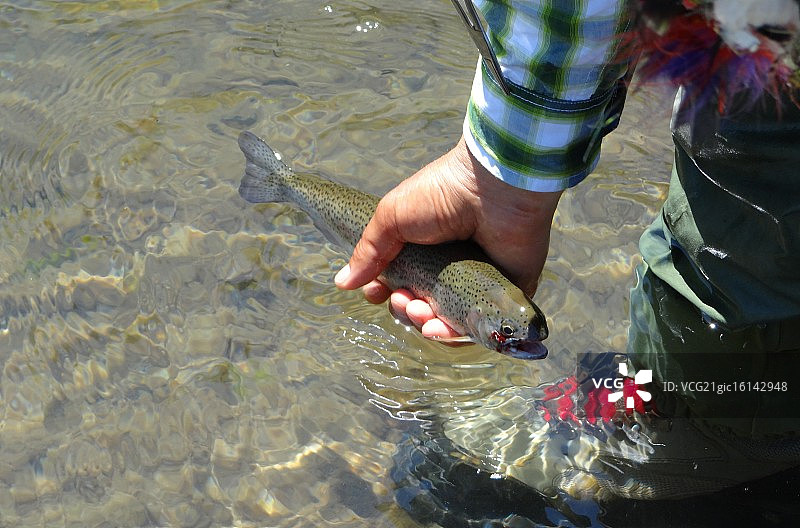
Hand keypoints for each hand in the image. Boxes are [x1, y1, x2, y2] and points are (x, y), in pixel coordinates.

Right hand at [335, 136, 561, 338]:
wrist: (492, 188)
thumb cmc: (442, 193)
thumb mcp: (393, 217)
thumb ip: (369, 251)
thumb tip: (342, 282)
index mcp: (425, 247)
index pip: (401, 281)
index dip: (385, 292)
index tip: (375, 292)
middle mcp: (451, 266)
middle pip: (421, 306)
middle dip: (404, 310)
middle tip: (403, 299)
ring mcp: (477, 281)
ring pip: (446, 321)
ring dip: (425, 324)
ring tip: (418, 310)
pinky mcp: (502, 293)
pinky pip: (477, 326)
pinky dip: (454, 334)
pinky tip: (438, 329)